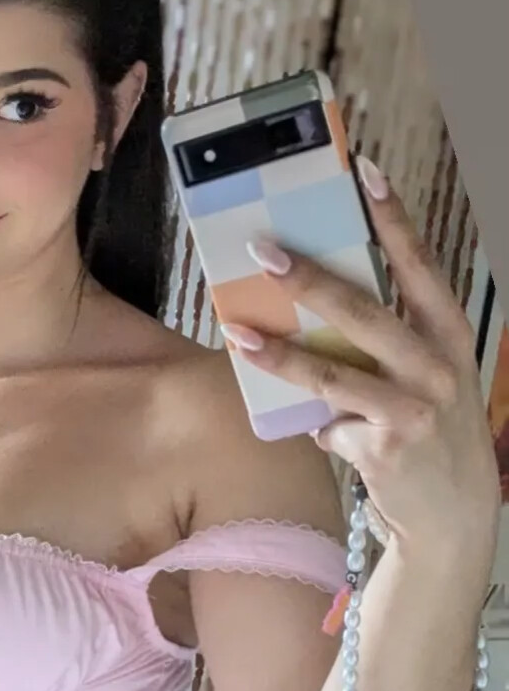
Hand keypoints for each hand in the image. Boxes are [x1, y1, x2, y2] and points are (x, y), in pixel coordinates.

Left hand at [219, 155, 500, 567]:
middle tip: (263, 251)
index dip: (393, 218)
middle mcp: (439, 367)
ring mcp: (414, 409)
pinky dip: (322, 430)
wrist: (453, 517)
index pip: (421, 265)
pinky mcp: (386, 451)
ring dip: (280, 354)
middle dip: (310, 279)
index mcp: (451, 334)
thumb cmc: (430, 434)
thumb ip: (383, 348)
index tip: (364, 173)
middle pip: (366, 311)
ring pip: (335, 373)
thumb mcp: (424, 380)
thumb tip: (310, 319)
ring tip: (238, 331)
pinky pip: (331, 427)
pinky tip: (327, 437)